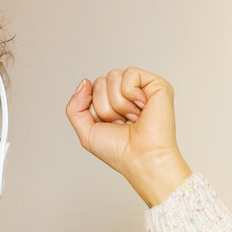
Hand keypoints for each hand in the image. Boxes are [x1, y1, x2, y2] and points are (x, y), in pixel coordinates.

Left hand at [65, 67, 192, 206]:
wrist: (140, 158)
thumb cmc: (118, 150)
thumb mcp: (86, 131)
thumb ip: (75, 107)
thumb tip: (84, 81)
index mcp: (111, 103)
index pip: (91, 89)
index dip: (94, 109)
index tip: (110, 125)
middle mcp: (126, 93)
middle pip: (100, 82)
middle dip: (105, 107)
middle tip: (122, 122)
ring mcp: (141, 88)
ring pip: (113, 76)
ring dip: (118, 103)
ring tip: (133, 117)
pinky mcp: (156, 84)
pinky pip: (130, 73)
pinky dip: (131, 94)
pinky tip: (142, 108)